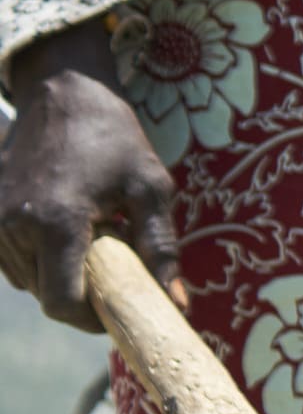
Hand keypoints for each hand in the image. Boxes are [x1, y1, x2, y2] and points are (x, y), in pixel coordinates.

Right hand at [0, 48, 176, 336]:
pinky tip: (63, 231)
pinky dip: (37, 259)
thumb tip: (175, 303)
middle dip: (81, 295)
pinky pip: (10, 260)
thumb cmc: (114, 139)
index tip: (118, 312)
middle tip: (112, 270)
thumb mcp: (151, 190)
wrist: (64, 94)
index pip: (62, 303)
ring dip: (58, 275)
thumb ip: (160, 249)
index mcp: (57, 222)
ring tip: (89, 239)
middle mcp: (14, 224)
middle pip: (45, 295)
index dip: (92, 320)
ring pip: (26, 280)